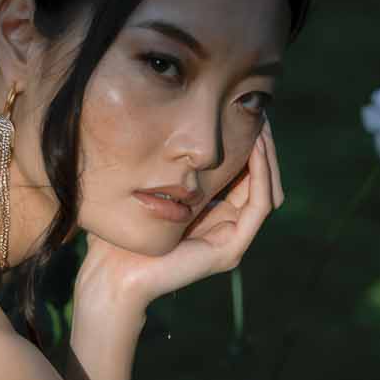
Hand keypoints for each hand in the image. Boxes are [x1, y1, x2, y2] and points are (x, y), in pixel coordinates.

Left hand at [77, 119, 284, 313]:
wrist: (112, 271)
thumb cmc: (123, 230)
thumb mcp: (152, 186)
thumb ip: (173, 164)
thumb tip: (181, 124)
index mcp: (213, 213)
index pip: (245, 173)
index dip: (250, 142)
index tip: (247, 108)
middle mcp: (227, 227)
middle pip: (261, 179)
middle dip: (264, 144)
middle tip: (261, 110)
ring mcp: (232, 240)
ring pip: (266, 190)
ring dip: (267, 155)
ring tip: (261, 123)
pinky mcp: (230, 250)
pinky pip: (259, 206)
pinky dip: (261, 175)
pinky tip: (255, 148)